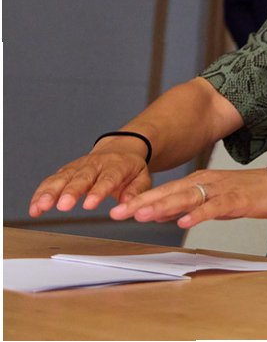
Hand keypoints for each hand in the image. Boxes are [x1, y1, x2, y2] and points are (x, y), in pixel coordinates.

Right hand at [29, 142, 151, 216]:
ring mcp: (78, 167)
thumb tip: (128, 205)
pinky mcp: (66, 171)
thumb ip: (136, 191)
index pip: (107, 179)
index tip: (89, 205)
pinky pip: (51, 181)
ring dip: (50, 192)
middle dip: (71, 192)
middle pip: (81, 178)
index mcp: (116, 166)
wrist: (121, 148)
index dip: (98, 192)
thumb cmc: (130, 167)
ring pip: (62, 178)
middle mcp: (95, 164)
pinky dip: (41, 194)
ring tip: (41, 207)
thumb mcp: (142, 177)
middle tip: (63, 206)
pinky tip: (34, 208)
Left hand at [111, 169, 266, 229]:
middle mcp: (207, 182)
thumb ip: (187, 205)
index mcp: (199, 181)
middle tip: (118, 212)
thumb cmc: (248, 194)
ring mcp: (221, 189)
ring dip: (164, 206)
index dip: (140, 200)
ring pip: (188, 197)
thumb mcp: (213, 200)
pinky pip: (214, 208)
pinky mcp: (237, 199)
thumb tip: (159, 213)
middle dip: (143, 203)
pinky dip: (198, 215)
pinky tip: (184, 222)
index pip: (164, 190)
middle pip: (170, 192)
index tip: (117, 209)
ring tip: (143, 215)